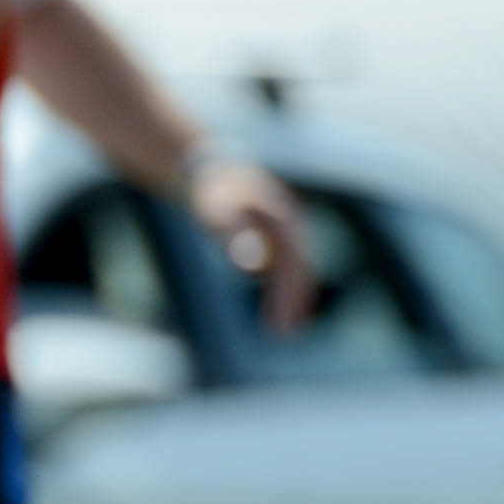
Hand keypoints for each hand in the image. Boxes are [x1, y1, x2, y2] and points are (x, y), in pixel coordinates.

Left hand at [190, 156, 320, 334]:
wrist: (204, 167)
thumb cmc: (209, 193)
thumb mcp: (216, 212)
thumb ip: (234, 234)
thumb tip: (253, 265)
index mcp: (282, 221)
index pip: (294, 266)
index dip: (289, 296)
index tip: (280, 328)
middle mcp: (289, 223)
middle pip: (299, 267)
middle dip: (292, 301)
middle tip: (282, 335)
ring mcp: (282, 227)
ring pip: (295, 266)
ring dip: (292, 296)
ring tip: (283, 330)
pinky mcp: (271, 230)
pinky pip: (284, 262)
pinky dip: (283, 285)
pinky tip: (276, 305)